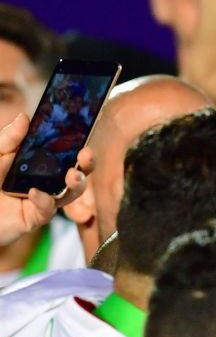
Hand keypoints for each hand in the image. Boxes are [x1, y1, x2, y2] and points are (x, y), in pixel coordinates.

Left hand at [0, 114, 91, 246]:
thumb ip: (8, 139)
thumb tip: (25, 118)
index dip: (75, 145)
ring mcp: (41, 200)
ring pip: (69, 194)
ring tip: (73, 175)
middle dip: (86, 165)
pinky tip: (34, 193)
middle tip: (86, 154)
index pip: (62, 154)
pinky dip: (44, 201)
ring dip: (76, 184)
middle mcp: (43, 182)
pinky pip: (47, 210)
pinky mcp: (34, 218)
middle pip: (75, 174)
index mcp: (36, 164)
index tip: (82, 135)